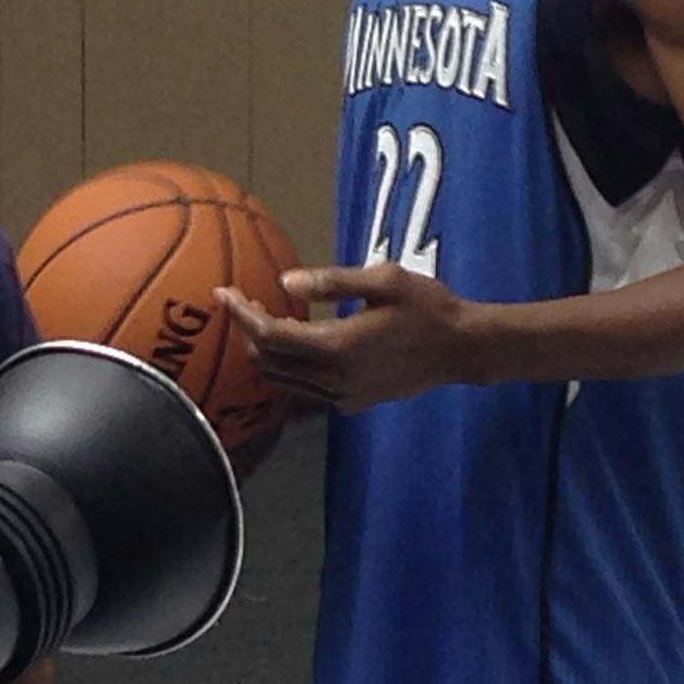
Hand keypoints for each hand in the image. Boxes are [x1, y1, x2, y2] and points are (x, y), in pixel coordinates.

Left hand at [218, 263, 481, 413]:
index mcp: (338, 346)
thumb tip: (285, 281)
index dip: (242, 314)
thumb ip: (333, 282)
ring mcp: (343, 396)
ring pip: (282, 380)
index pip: (271, 335)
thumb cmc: (427, 305)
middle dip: (248, 330)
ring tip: (265, 315)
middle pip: (269, 361)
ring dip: (265, 351)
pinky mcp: (353, 403)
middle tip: (246, 300)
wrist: (462, 349)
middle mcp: (335, 378)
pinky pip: (304, 389)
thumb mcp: (384, 280)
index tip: (222, 293)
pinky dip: (286, 367)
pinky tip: (294, 341)